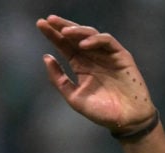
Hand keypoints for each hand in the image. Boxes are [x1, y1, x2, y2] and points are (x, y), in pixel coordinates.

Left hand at [37, 15, 156, 135]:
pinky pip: (107, 42)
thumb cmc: (101, 112)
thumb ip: (59, 79)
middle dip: (62, 27)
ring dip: (77, 31)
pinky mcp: (121, 56)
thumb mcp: (74, 97)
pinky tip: (83, 45)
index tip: (40, 25)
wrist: (125, 121)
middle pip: (76, 37)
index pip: (65, 46)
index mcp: (81, 66)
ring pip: (91, 35)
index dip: (53, 35)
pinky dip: (95, 40)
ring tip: (64, 32)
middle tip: (49, 20)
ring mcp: (107, 55)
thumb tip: (46, 57)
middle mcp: (93, 57)